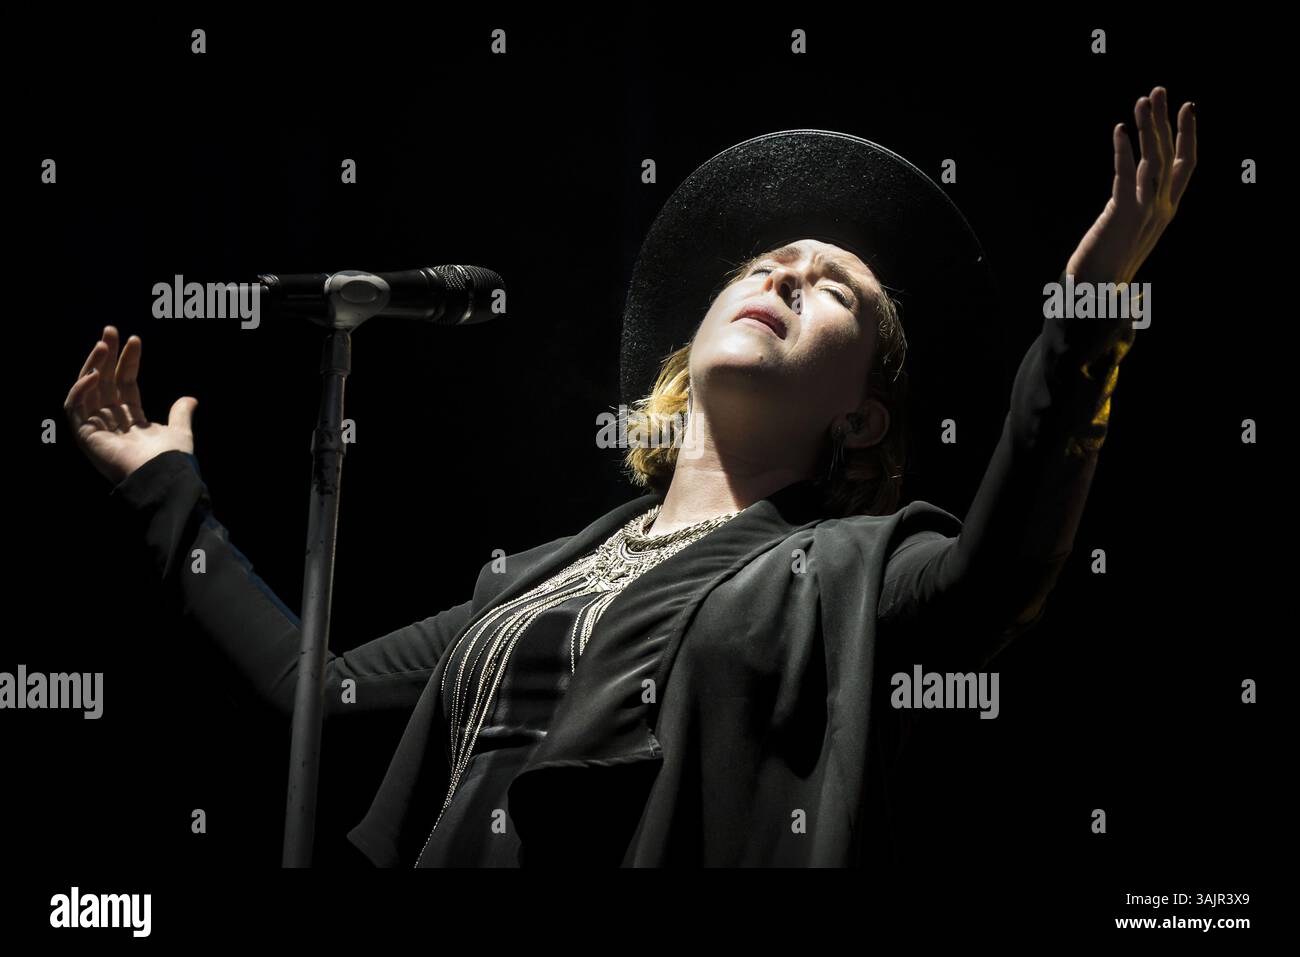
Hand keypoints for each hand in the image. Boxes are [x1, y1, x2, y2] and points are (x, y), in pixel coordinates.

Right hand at [64, 326, 198, 485]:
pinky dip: (80, 390)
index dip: (129, 361)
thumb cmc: (172, 459)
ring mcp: (97, 427)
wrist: (162, 476)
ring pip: (87, 389)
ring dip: (93, 364)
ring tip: (103, 343)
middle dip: (106, 355)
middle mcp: (112, 420)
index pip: (125, 382)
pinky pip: (73, 407)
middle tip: (110, 330)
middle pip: (105, 381)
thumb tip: (190, 399)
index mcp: (131, 419)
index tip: (135, 339)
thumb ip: (181, 414)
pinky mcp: (85, 435)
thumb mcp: (180, 431)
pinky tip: (94, 374)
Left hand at [1065, 85, 1197, 286]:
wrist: (1097, 289)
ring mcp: (1145, 210)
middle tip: (1159, 90)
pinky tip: (1119, 130)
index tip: (1187, 106)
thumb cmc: (1109, 261)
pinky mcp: (1124, 214)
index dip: (1188, 134)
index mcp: (1167, 209)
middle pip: (1169, 153)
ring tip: (1142, 100)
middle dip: (1165, 119)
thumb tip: (1137, 177)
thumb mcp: (1133, 228)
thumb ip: (1139, 203)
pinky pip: (1126, 175)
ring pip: (1152, 159)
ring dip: (1147, 127)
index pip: (1185, 164)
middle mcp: (1162, 207)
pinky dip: (1123, 151)